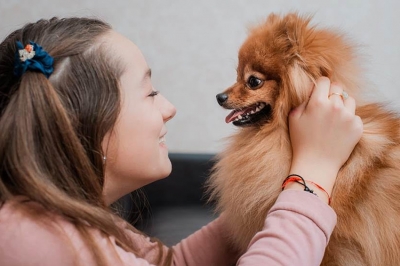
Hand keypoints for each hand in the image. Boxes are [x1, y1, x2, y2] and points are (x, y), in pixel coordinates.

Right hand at [286, 77, 362, 200]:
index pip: (325, 81)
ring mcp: (348, 117)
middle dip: (332, 94)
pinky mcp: (357, 127)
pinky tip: (339, 130)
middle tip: (326, 106)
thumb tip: (313, 90)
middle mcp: (335, 106)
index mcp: (318, 103)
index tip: (319, 92)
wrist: (316, 164)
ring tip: (333, 118)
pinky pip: (355, 116)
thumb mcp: (294, 118)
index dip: (321, 85)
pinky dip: (348, 120)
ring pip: (349, 100)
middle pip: (338, 88)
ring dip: (342, 105)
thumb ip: (303, 100)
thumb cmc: (301, 141)